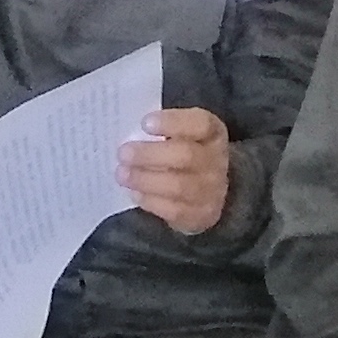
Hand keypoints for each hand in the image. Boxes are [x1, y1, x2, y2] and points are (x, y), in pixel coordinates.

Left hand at [120, 105, 230, 235]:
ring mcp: (211, 190)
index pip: (201, 124)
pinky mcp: (200, 215)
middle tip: (123, 153)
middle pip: (186, 156)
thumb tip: (130, 134)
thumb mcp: (183, 135)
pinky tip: (134, 192)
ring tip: (122, 174)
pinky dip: (149, 200)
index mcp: (213, 134)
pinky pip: (173, 209)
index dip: (173, 122)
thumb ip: (162, 131)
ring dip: (145, 179)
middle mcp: (216, 161)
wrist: (207, 193)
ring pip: (178, 185)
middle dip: (150, 154)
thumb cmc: (185, 154)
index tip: (145, 123)